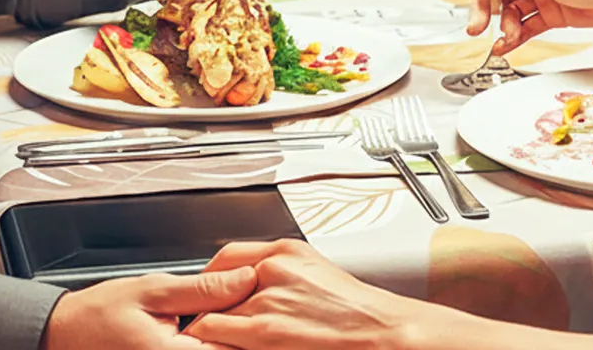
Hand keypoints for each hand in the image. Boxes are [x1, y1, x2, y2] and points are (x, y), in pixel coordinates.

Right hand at [40, 266, 257, 349]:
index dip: (254, 322)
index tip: (264, 300)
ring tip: (231, 315)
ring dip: (227, 338)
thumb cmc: (99, 316)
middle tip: (253, 303)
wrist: (63, 336)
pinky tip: (211, 330)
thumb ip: (203, 289)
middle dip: (244, 331)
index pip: (235, 345)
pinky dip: (211, 342)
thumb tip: (246, 279)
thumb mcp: (152, 291)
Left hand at [185, 240, 440, 349]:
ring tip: (218, 343)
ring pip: (209, 316)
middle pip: (214, 288)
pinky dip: (211, 344)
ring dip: (209, 332)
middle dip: (210, 309)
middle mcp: (272, 270)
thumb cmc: (360, 314)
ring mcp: (266, 301)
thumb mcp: (318, 276)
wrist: (385, 333)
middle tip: (211, 327)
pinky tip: (224, 348)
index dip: (211, 280)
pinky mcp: (264, 332)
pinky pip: (213, 335)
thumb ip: (282, 275)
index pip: (227, 258)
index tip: (207, 295)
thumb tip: (254, 286)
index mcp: (285, 252)